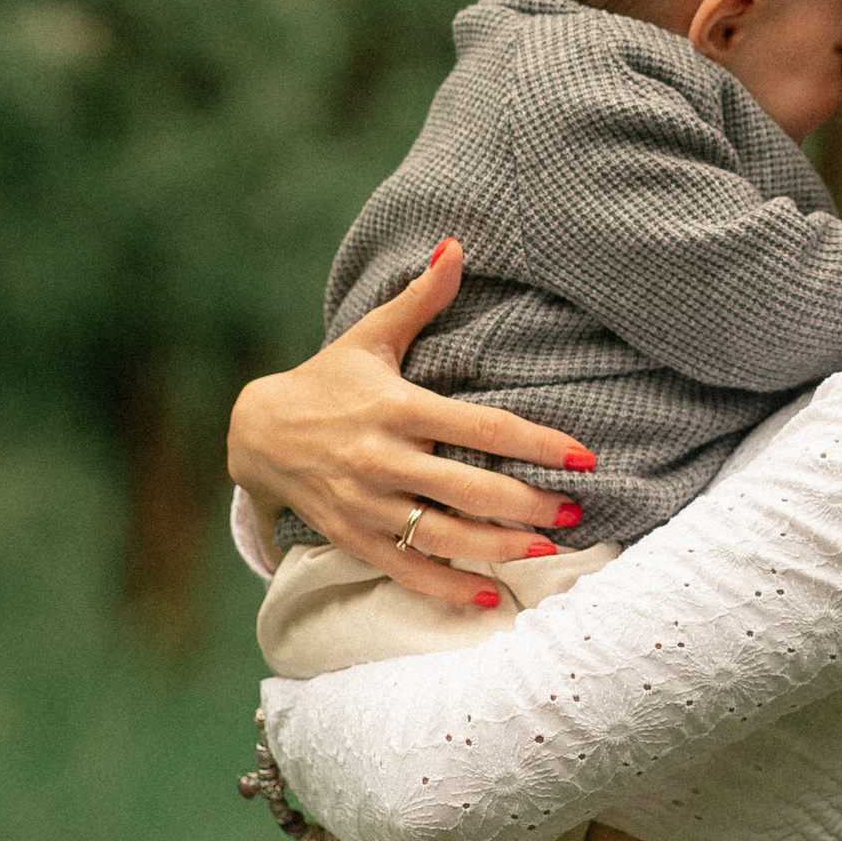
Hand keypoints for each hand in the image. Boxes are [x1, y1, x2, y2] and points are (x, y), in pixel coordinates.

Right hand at [227, 239, 594, 609]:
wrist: (256, 432)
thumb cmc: (328, 380)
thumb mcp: (371, 335)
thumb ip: (421, 297)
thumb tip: (456, 243)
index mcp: (397, 407)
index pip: (483, 428)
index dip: (538, 444)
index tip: (584, 458)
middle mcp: (383, 459)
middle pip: (470, 490)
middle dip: (529, 505)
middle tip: (575, 511)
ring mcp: (366, 503)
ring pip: (442, 536)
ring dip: (498, 549)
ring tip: (546, 550)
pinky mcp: (353, 537)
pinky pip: (405, 569)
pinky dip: (446, 588)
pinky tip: (489, 597)